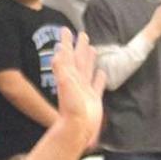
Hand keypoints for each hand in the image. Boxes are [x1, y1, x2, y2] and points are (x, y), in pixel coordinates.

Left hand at [51, 28, 103, 148]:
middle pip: (78, 60)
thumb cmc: (71, 108)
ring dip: (89, 59)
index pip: (68, 55)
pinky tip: (103, 72)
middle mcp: (76, 81)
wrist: (78, 129)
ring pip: (87, 70)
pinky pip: (98, 85)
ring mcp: (85, 90)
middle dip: (79, 47)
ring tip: (91, 48)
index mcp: (69, 76)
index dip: (67, 43)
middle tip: (81, 34)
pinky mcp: (94, 99)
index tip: (66, 30)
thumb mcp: (65, 84)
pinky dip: (100, 78)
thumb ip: (62, 68)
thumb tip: (57, 52)